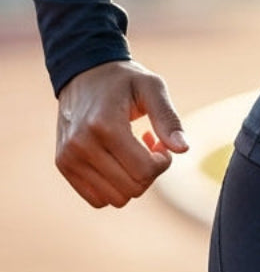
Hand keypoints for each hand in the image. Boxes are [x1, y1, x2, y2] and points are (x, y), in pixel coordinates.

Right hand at [56, 60, 187, 207]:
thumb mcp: (151, 87)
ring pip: (115, 199)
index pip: (144, 170)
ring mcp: (69, 158)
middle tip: (151, 145)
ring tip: (134, 151)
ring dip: (133, 180)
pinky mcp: (64, 166)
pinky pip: (97, 199)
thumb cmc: (124, 79)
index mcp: (105, 125)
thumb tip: (183, 149)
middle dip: (150, 171)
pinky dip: (114, 187)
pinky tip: (119, 160)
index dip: (162, 162)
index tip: (160, 142)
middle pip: (131, 188)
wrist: (84, 72)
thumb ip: (168, 118)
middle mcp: (82, 145)